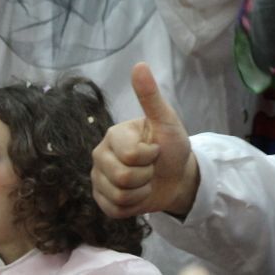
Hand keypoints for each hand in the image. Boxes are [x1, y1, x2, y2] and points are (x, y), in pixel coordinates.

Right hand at [91, 62, 198, 217]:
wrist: (177, 177)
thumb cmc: (172, 146)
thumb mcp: (167, 121)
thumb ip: (151, 96)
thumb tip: (139, 64)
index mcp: (113, 135)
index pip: (130, 155)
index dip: (150, 157)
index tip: (156, 149)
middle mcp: (99, 156)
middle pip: (122, 178)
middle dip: (146, 175)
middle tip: (152, 167)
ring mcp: (98, 179)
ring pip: (119, 196)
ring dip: (142, 192)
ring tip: (146, 180)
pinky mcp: (101, 200)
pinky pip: (115, 210)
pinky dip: (134, 206)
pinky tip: (139, 194)